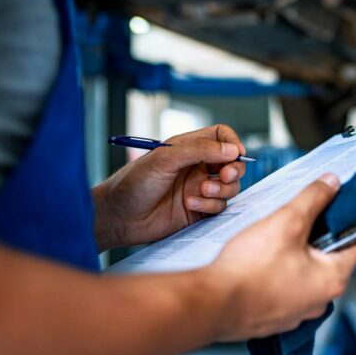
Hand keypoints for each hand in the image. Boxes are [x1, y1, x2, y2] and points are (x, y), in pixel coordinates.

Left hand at [93, 125, 245, 249]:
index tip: (236, 153)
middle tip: (225, 175)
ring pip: (230, 187)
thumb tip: (232, 149)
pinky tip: (189, 205)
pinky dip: (210, 205)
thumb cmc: (134, 183)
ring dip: (221, 189)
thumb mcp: (165, 159)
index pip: (221, 136)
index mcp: (189, 148)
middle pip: (232, 163)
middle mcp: (197, 167)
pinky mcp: (199, 210)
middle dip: (234, 169)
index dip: (232, 142)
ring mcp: (199, 189)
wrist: (119, 217)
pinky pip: (219, 206)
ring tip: (201, 192)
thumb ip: (200, 151)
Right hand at [202, 174, 355, 340]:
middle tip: (298, 218)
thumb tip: (332, 183)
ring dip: (294, 255)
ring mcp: (297, 313)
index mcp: (332, 280)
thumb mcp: (286, 221)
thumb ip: (313, 199)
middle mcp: (320, 301)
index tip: (339, 204)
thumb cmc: (249, 269)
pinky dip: (277, 274)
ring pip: (305, 274)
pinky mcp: (275, 318)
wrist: (211, 304)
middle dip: (316, 235)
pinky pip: (284, 289)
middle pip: (329, 258)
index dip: (349, 219)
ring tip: (275, 239)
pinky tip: (261, 261)